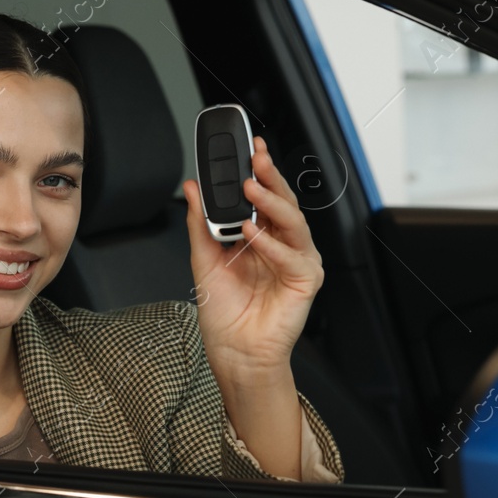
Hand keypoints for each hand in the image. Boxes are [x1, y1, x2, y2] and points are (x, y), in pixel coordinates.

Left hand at [181, 136, 323, 383]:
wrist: (233, 351)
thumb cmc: (224, 311)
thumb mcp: (203, 258)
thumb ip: (200, 222)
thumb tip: (192, 187)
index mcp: (261, 235)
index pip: (263, 195)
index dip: (259, 170)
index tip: (248, 146)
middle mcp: (281, 244)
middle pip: (282, 201)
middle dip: (270, 176)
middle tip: (255, 157)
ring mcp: (296, 260)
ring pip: (293, 221)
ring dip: (272, 202)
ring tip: (251, 187)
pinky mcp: (305, 280)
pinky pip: (292, 255)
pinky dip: (272, 244)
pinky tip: (253, 233)